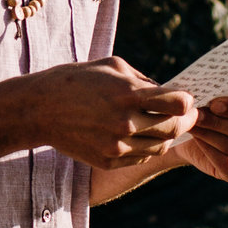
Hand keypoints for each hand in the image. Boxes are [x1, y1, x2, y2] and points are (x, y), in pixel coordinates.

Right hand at [24, 58, 196, 171]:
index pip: (178, 104)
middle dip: (185, 121)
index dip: (187, 101)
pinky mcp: (109, 161)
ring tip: (162, 124)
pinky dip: (147, 146)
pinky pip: (141, 157)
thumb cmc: (78, 80)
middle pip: (174, 128)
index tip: (185, 99)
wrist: (40, 109)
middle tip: (187, 115)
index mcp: (128, 95)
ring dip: (166, 135)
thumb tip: (171, 93)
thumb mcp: (113, 66)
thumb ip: (144, 81)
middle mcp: (125, 123)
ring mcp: (117, 146)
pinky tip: (141, 134)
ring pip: (160, 146)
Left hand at [172, 93, 227, 182]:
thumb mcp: (224, 96)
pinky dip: (209, 151)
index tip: (214, 104)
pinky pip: (227, 165)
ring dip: (209, 134)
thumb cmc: (217, 108)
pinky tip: (197, 139)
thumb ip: (225, 92)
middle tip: (196, 114)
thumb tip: (213, 88)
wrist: (201, 132)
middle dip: (218, 122)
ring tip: (192, 123)